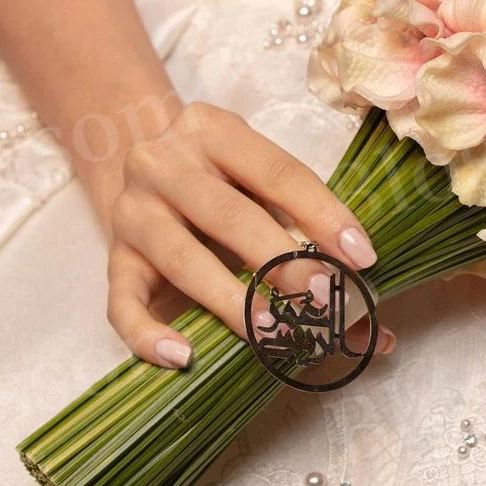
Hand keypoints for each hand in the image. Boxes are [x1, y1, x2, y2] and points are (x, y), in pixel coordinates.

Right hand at [107, 101, 393, 367]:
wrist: (138, 165)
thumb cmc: (222, 179)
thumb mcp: (261, 185)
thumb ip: (311, 238)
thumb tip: (374, 332)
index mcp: (213, 129)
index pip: (277, 172)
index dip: (323, 214)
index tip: (362, 257)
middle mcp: (163, 163)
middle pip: (227, 213)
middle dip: (281, 259)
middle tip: (323, 297)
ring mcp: (132, 211)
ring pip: (179, 258)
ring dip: (229, 299)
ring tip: (273, 333)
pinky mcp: (112, 260)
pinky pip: (121, 303)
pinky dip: (148, 335)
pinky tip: (184, 356)